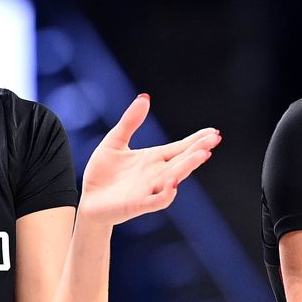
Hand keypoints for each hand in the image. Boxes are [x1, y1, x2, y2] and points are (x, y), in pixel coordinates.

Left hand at [79, 94, 220, 227]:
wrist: (87, 201)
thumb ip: (130, 122)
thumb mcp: (115, 141)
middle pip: (182, 160)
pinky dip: (167, 193)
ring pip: (174, 178)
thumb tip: (145, 97)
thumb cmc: (102, 173)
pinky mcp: (138, 205)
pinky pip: (157, 201)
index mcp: (153, 158)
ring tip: (202, 155)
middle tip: (214, 139)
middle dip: (198, 150)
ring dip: (188, 167)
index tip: (213, 132)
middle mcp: (156, 174)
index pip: (180, 148)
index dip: (196, 140)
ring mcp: (149, 190)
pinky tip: (173, 183)